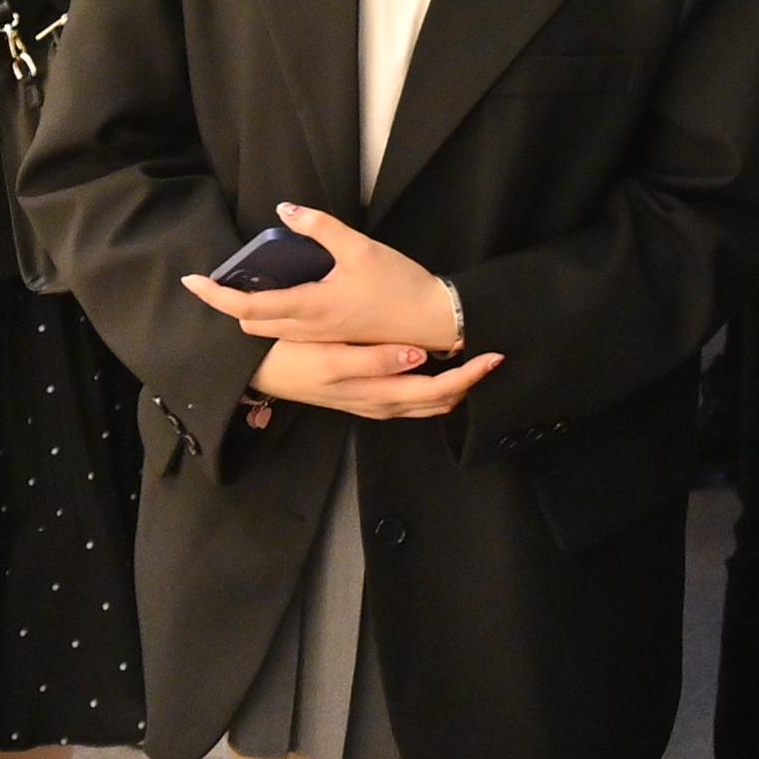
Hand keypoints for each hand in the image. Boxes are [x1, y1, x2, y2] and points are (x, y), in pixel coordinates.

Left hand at [181, 203, 464, 351]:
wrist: (434, 322)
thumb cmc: (399, 286)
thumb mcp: (361, 248)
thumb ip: (321, 227)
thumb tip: (285, 210)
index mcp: (310, 308)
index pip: (246, 308)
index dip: (215, 297)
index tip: (191, 282)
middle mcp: (308, 328)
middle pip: (251, 325)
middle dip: (229, 305)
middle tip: (220, 279)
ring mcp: (320, 338)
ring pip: (269, 331)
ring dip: (250, 313)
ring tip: (246, 285)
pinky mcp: (333, 339)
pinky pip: (289, 333)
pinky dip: (273, 317)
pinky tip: (284, 296)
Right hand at [246, 338, 504, 420]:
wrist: (263, 373)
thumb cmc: (295, 361)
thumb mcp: (331, 360)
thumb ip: (375, 361)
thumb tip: (418, 357)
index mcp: (380, 395)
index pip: (439, 392)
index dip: (469, 376)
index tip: (493, 354)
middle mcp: (385, 404)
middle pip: (441, 401)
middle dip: (470, 380)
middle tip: (495, 354)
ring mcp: (377, 403)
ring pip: (429, 403)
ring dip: (455, 384)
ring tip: (475, 359)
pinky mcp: (369, 396)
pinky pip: (414, 399)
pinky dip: (435, 386)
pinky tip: (439, 365)